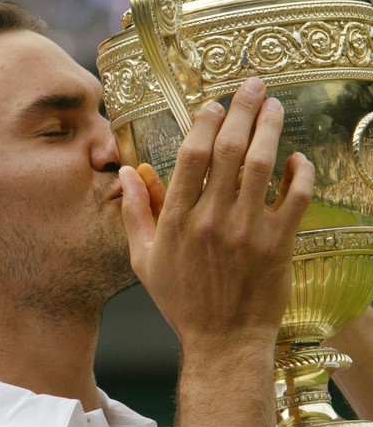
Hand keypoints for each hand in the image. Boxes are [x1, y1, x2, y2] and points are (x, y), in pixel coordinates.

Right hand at [120, 77, 314, 352]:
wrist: (223, 341)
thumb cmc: (181, 301)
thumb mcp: (144, 260)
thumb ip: (134, 214)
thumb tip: (125, 174)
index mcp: (177, 221)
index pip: (191, 157)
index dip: (204, 124)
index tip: (213, 104)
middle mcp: (212, 219)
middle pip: (229, 151)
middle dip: (242, 111)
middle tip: (252, 85)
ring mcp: (248, 230)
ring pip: (262, 166)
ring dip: (270, 129)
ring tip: (274, 105)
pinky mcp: (278, 244)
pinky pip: (296, 198)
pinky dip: (300, 173)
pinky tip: (297, 157)